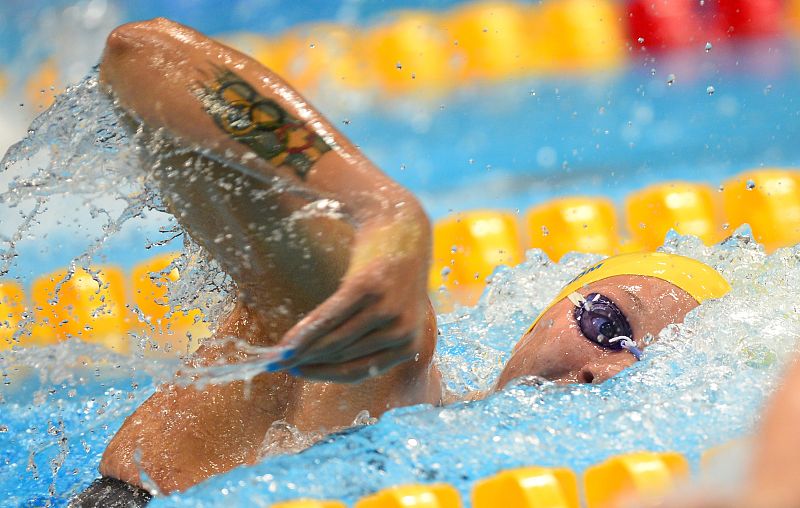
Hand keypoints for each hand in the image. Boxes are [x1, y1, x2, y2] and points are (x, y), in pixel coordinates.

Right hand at [269, 219, 431, 382]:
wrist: (402, 224)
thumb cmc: (391, 273)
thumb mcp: (391, 312)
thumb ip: (370, 338)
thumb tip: (324, 361)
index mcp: (409, 345)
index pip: (358, 370)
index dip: (323, 374)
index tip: (297, 373)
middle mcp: (401, 332)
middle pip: (341, 356)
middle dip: (306, 363)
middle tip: (278, 365)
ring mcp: (386, 309)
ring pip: (333, 341)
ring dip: (300, 351)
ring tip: (277, 355)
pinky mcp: (368, 287)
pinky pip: (328, 318)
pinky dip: (303, 333)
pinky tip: (286, 343)